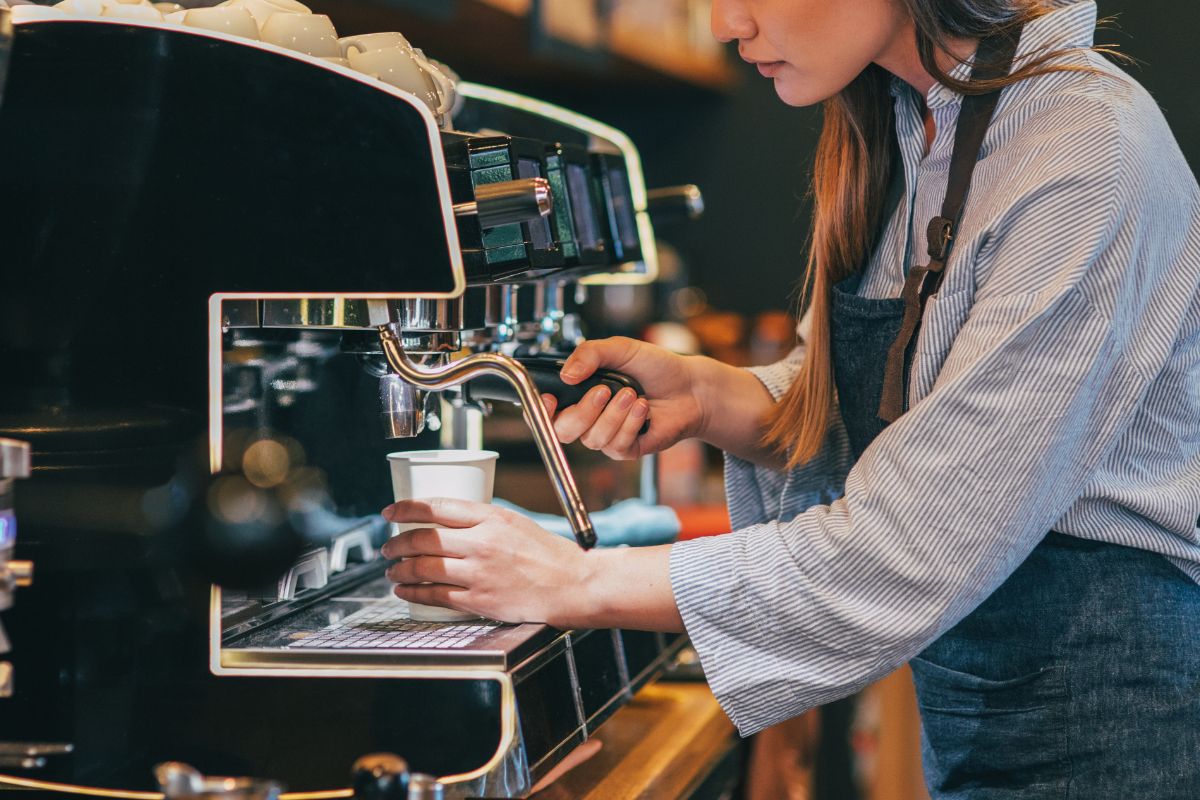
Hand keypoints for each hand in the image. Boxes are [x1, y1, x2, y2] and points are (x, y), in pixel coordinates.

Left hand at [380, 498, 590, 625]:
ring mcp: (479, 573)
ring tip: (393, 571)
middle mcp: (482, 544)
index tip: (390, 511)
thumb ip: (482, 521)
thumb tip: (445, 522)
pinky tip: (406, 591)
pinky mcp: (479, 599)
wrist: (570, 585)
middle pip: (423, 539)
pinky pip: (435, 595)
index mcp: (491, 518)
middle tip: (388, 546)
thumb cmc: (547, 554)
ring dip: (400, 570)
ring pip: (424, 568)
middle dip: (396, 543)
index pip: (437, 507)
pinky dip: (414, 593)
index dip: (406, 508)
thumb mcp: (514, 523)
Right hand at [543, 337, 705, 459]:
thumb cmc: (656, 367)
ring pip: (592, 438)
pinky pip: (616, 445)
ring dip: (614, 414)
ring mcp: (607, 435)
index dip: (542, 410)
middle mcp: (589, 417)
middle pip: (563, 430)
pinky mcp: (626, 450)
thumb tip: (566, 374)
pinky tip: (643, 408)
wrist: (689, 387)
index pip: (547, 410)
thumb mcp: (620, 349)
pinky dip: (630, 424)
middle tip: (604, 390)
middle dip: (583, 411)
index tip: (552, 398)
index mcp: (580, 393)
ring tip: (634, 395)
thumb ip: (589, 354)